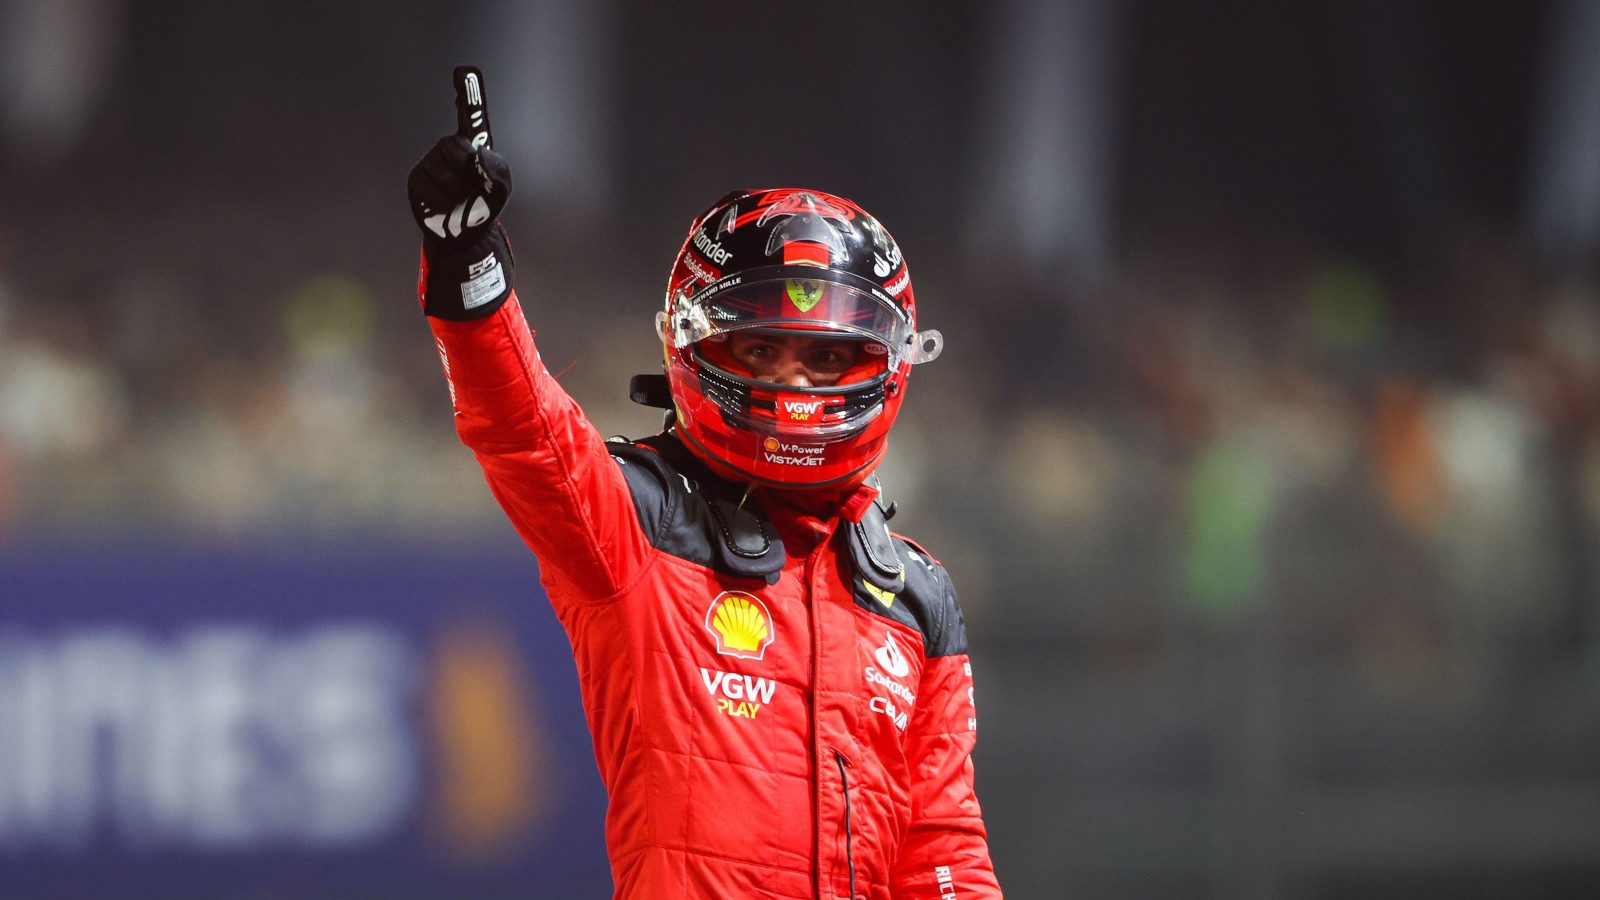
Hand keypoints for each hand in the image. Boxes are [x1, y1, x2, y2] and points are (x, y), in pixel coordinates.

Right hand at [409, 66, 515, 319]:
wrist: (464, 236)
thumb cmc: (484, 205)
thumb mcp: (501, 188)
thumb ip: (496, 168)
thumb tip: (477, 154)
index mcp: (471, 146)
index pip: (470, 117)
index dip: (468, 95)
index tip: (465, 72)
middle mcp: (447, 150)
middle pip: (454, 147)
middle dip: (466, 172)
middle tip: (472, 190)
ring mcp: (429, 164)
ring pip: (443, 172)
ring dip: (457, 193)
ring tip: (460, 202)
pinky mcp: (415, 182)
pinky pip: (431, 189)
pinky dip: (444, 204)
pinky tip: (447, 209)